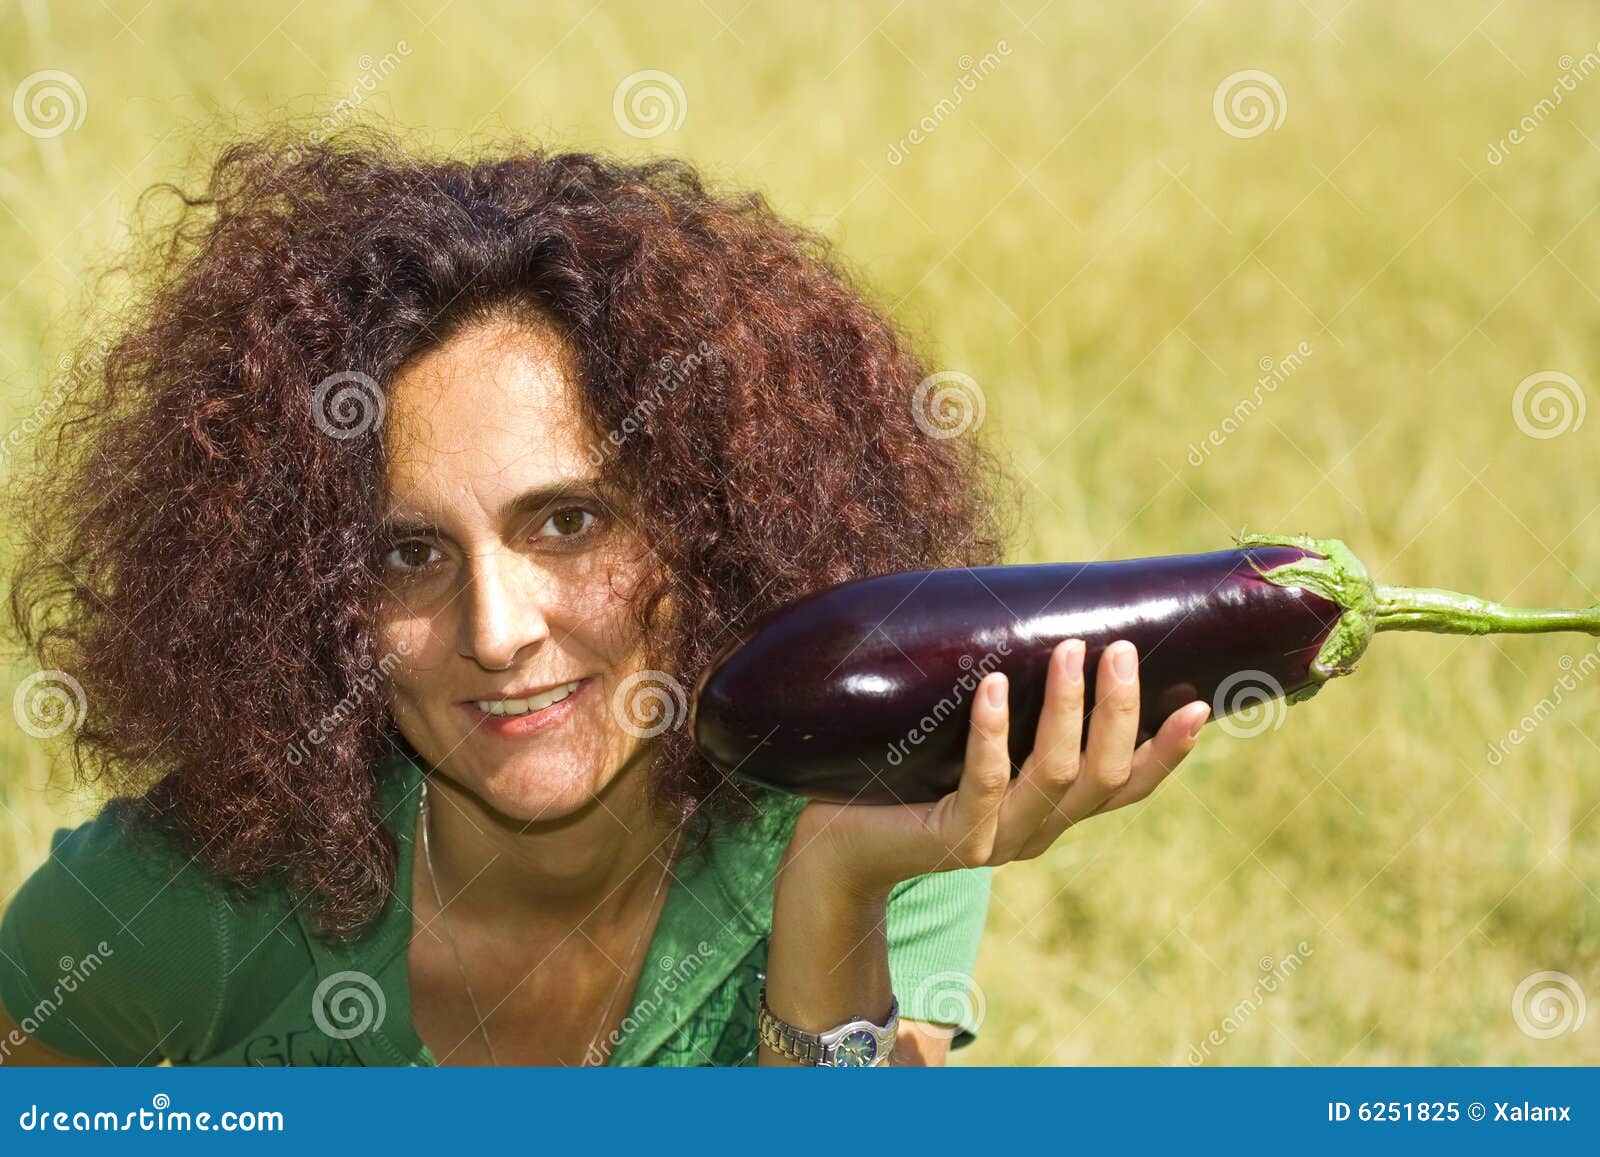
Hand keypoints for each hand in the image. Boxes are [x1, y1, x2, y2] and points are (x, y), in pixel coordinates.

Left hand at [785, 638, 1210, 898]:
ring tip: (1072, 653)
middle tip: (1120, 650)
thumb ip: (1011, 699)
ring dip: (1070, 712)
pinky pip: (984, 785)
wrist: (836, 844)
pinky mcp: (953, 840)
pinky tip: (994, 688)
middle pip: (1103, 777)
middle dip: (1119, 712)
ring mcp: (998, 840)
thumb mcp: (969, 735)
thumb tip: (1034, 612)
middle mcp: (1037, 830)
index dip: (1168, 752)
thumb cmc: (905, 776)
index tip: (1202, 705)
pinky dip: (994, 733)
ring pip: (1057, 778)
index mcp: (1053, 809)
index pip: (1128, 785)